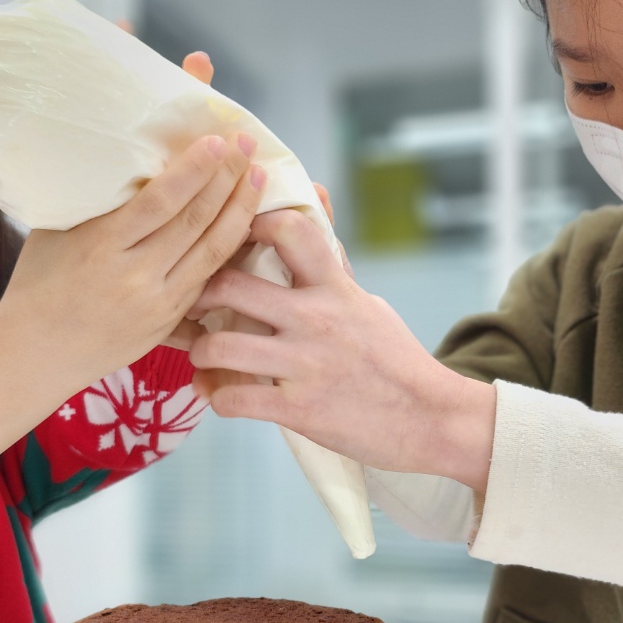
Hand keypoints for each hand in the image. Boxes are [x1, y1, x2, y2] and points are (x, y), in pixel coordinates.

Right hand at [1, 133, 265, 390]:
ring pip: (212, 251)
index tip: (218, 141)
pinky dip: (230, 247)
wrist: (36, 354)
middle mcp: (134, 276)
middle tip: (247, 144)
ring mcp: (157, 304)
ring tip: (258, 176)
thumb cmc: (38, 284)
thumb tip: (137, 160)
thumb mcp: (55, 233)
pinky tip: (244, 222)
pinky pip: (208, 278)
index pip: (159, 202)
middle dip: (227, 179)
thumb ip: (98, 203)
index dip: (194, 170)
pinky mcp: (168, 321)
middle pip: (194, 221)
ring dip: (240, 210)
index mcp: (100, 247)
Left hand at [187, 209, 495, 491]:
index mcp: (334, 287)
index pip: (288, 229)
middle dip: (197, 294)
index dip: (248, 226)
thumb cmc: (395, 360)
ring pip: (221, 345)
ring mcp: (306, 365)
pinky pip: (234, 399)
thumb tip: (316, 204)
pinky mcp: (300, 410)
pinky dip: (217, 399)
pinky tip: (219, 397)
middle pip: (230, 285)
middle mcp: (316, 319)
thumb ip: (331, 264)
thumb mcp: (366, 304)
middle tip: (189, 305)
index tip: (229, 241)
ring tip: (202, 358)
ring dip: (200, 353)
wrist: (432, 419)